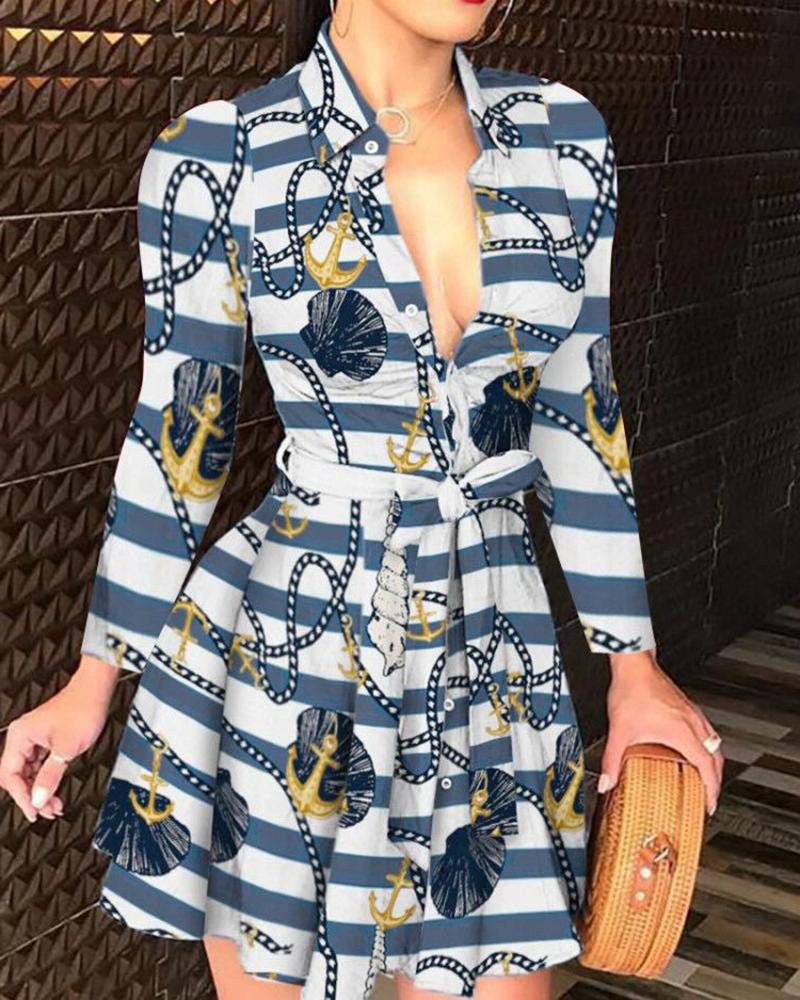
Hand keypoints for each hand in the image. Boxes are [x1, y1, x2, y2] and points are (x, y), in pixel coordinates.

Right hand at [0, 655, 118, 821]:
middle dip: (32, 795)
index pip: (10, 775)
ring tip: (54, 805)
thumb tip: (39, 799)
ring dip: (41, 789)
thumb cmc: (82, 709)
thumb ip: (50, 776)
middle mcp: (23, 736)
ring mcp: (34, 737)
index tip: (34, 811)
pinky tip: (55, 790)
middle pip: (17, 776)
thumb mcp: (66, 749)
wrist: (96, 691)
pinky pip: (40, 764)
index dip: (21, 796)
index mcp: (20, 736)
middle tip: (45, 811)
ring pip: (30, 772)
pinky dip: (47, 778)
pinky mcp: (45, 738)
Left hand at [599, 650, 723, 815]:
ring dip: (713, 764)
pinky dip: (707, 748)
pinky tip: (693, 750)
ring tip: (704, 778)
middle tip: (709, 797)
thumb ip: (612, 760)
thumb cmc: (632, 691)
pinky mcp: (688, 707)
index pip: (707, 767)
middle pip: (716, 759)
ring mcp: (693, 714)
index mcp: (682, 732)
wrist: (634, 665)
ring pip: (714, 744)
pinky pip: (707, 732)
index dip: (712, 790)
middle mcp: (693, 723)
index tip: (710, 804)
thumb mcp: (619, 731)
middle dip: (716, 781)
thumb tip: (606, 782)